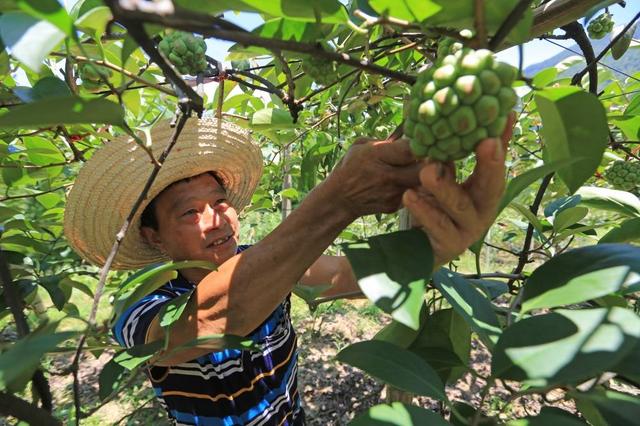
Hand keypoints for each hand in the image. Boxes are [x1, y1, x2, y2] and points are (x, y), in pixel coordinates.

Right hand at [324, 136, 421, 218]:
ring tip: (417, 167)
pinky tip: (405, 181)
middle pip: (423, 169)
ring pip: (421, 182)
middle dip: (428, 161)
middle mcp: (386, 176)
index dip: (420, 144)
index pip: (409, 149)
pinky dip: (413, 185)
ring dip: (422, 174)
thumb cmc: (351, 166)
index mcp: (375, 156)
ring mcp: (391, 194)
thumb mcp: (361, 145)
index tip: (421, 141)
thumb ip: (385, 142)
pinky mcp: (395, 206)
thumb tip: (408, 136)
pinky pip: (413, 192)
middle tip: (428, 156)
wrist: (340, 199)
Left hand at [402, 113, 514, 266]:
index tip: (498, 128)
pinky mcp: (448, 246)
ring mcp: (467, 231)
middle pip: (491, 188)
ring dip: (445, 186)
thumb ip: (467, 153)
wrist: (421, 249)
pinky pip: (436, 226)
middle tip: (485, 141)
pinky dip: (423, 210)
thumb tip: (493, 116)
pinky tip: (409, 195)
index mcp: (487, 193)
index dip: (501, 148)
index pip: (498, 167)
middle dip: (489, 165)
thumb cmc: (440, 207)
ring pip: (459, 207)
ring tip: (428, 170)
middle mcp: (483, 212)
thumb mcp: (453, 177)